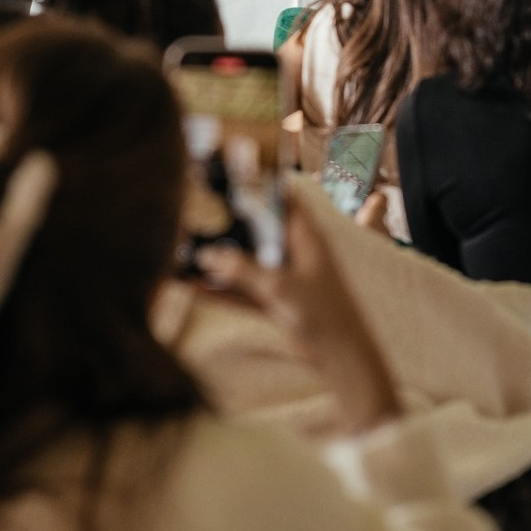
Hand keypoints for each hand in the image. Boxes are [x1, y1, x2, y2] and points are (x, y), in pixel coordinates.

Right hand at [196, 190, 400, 433]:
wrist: (341, 358)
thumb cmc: (324, 315)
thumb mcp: (279, 287)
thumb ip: (242, 270)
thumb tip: (207, 256)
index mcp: (307, 237)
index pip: (284, 198)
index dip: (262, 184)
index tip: (232, 172)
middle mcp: (295, 253)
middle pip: (259, 230)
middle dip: (232, 224)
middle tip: (198, 213)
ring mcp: (285, 278)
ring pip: (248, 262)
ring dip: (222, 260)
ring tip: (188, 251)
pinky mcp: (277, 303)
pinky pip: (244, 290)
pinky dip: (223, 288)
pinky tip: (195, 285)